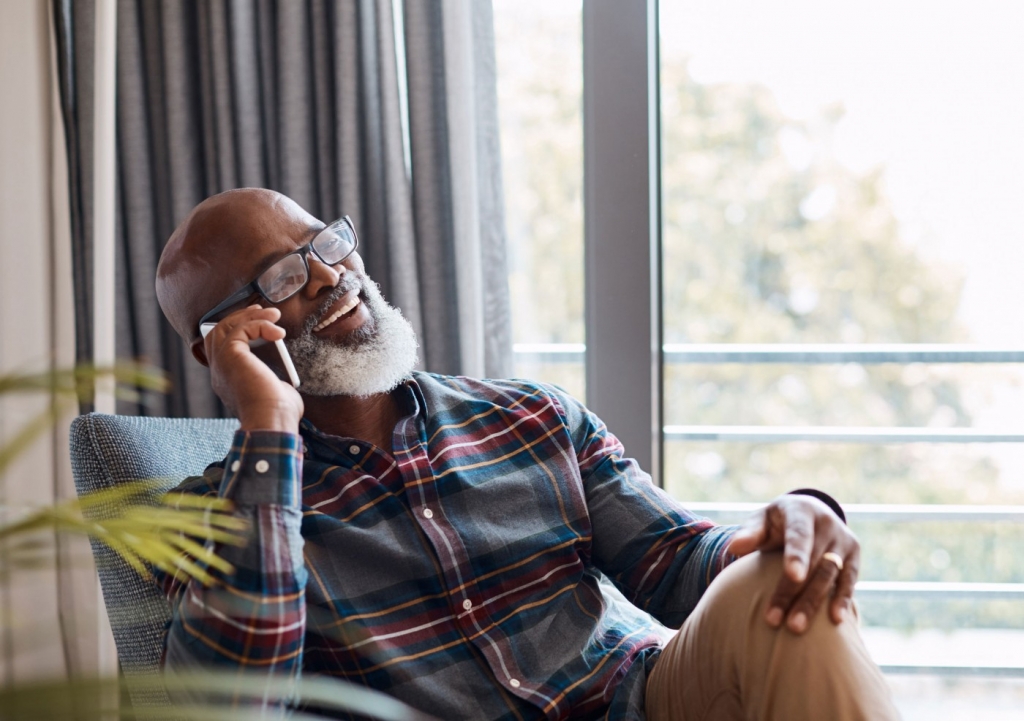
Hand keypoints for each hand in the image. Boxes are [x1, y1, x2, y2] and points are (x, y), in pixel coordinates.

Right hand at [203, 305, 302, 432]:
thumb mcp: (276, 393)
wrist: (273, 421)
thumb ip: (274, 382)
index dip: (237, 332)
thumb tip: (282, 378)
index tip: (259, 322)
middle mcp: (219, 372)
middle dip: (238, 318)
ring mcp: (221, 364)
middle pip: (218, 333)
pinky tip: (278, 332)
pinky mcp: (230, 356)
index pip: (221, 350)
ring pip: (224, 327)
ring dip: (249, 316)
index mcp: (226, 381)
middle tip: (261, 310)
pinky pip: (241, 329)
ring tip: (274, 314)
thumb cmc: (279, 414)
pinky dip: (260, 325)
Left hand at [727, 494, 858, 633]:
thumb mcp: (762, 520)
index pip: (800, 535)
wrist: (809, 512)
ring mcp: (843, 541)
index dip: (797, 555)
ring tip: (795, 627)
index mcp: (802, 512)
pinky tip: (836, 620)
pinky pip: (849, 581)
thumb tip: (734, 547)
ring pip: (830, 575)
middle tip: (775, 619)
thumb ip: (750, 533)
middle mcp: (827, 525)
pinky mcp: (853, 557)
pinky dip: (842, 600)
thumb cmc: (777, 522)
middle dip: (795, 592)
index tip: (793, 576)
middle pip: (813, 561)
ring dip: (813, 602)